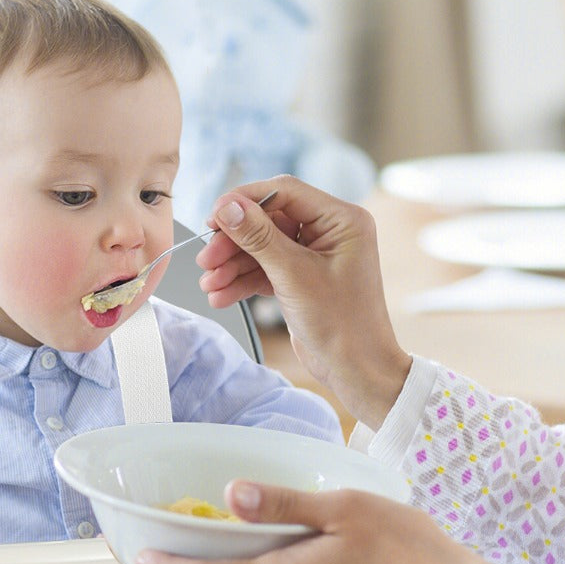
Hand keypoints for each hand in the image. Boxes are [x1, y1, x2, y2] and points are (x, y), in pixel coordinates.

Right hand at [196, 176, 410, 429]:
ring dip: (233, 265)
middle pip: (267, 221)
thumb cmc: (343, 326)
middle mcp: (330, 232)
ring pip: (262, 246)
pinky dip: (243, 280)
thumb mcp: (294, 276)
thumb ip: (258, 237)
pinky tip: (222, 295)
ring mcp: (314, 255)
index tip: (214, 217)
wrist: (356, 371)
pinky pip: (265, 268)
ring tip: (209, 284)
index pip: (284, 192)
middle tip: (207, 259)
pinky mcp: (301, 277)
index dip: (245, 201)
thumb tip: (228, 206)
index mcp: (342, 220)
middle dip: (234, 242)